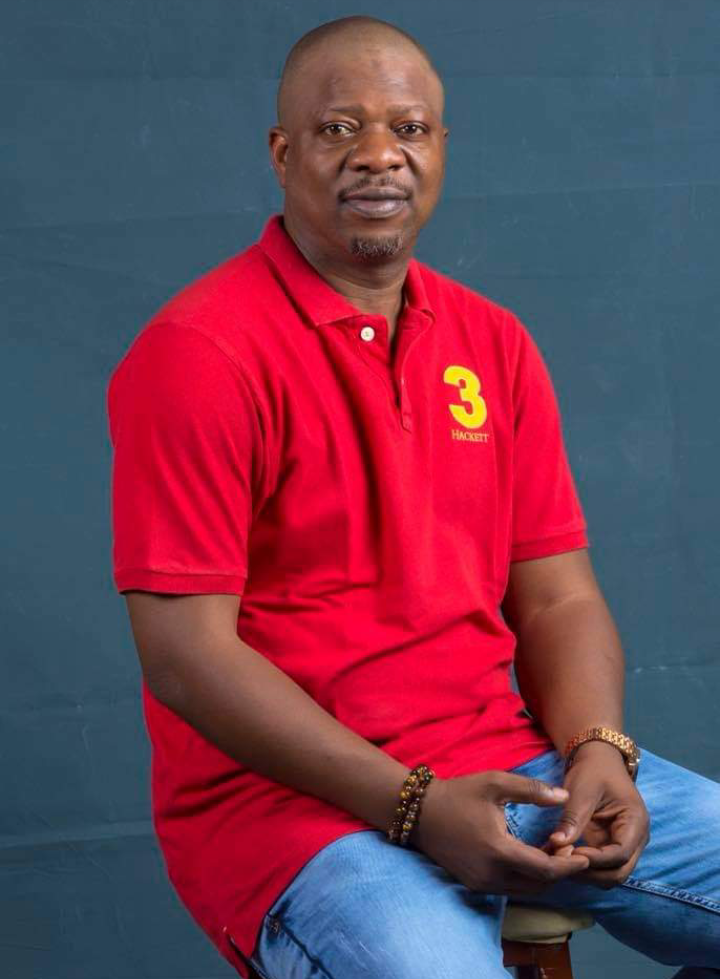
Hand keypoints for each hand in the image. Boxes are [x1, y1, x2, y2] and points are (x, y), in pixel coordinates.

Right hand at [412, 770, 589, 897]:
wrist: (419, 812)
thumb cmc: (458, 793)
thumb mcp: (495, 783)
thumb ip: (531, 790)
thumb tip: (565, 797)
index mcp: (498, 851)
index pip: (545, 869)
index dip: (569, 866)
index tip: (587, 857)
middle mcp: (491, 875)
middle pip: (539, 885)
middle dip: (559, 872)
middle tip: (572, 852)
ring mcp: (481, 883)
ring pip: (525, 889)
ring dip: (543, 876)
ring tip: (554, 853)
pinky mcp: (474, 885)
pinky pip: (510, 887)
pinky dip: (526, 877)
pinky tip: (531, 857)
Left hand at [544, 741, 649, 887]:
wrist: (597, 761)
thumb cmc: (593, 771)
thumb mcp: (582, 790)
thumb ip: (573, 818)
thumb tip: (557, 844)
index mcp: (635, 822)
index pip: (620, 854)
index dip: (595, 859)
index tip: (569, 853)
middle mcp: (635, 840)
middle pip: (618, 872)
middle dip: (590, 872)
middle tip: (560, 862)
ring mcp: (623, 846)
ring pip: (608, 875)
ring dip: (585, 873)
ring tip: (558, 859)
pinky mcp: (608, 848)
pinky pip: (598, 867)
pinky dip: (581, 867)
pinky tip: (560, 857)